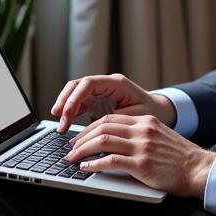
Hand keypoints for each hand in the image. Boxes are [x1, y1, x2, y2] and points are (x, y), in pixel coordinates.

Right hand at [51, 73, 176, 131]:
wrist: (158, 112)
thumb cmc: (151, 113)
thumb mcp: (137, 118)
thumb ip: (117, 121)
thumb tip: (96, 132)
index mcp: (117, 83)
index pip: (88, 83)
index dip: (74, 98)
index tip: (66, 114)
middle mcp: (106, 84)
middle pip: (77, 85)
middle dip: (65, 101)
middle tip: (58, 119)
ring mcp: (99, 92)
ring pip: (75, 93)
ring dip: (65, 107)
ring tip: (60, 125)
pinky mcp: (96, 101)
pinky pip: (78, 103)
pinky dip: (70, 113)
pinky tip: (65, 125)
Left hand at [66, 114, 215, 197]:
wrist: (200, 170)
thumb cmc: (180, 158)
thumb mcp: (159, 137)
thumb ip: (139, 135)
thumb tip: (113, 142)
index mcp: (145, 121)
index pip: (110, 118)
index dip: (90, 128)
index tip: (80, 137)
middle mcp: (142, 130)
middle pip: (102, 127)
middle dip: (82, 138)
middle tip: (71, 148)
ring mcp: (142, 146)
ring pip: (103, 141)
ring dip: (82, 150)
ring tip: (73, 159)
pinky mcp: (142, 164)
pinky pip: (110, 161)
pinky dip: (94, 164)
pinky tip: (86, 168)